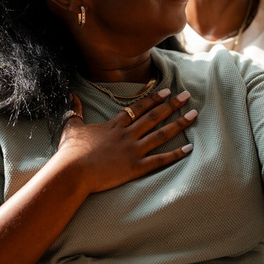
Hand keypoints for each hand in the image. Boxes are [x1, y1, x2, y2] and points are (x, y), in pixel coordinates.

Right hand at [58, 88, 196, 193]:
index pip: (138, 108)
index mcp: (114, 125)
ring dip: (178, 124)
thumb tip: (71, 95)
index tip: (167, 91)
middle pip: (154, 117)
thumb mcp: (72, 127)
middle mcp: (127, 135)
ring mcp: (133, 151)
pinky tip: (189, 147)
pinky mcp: (135, 168)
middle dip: (172, 105)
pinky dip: (176, 154)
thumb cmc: (70, 152)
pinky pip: (160, 160)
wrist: (71, 172)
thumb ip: (75, 110)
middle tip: (187, 95)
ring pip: (161, 134)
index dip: (154, 98)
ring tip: (193, 115)